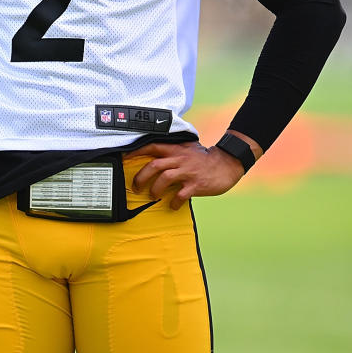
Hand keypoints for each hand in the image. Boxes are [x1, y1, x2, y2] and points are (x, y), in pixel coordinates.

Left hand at [130, 141, 245, 209]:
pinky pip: (181, 195)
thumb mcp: (187, 148)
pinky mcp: (196, 184)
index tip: (124, 157)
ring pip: (164, 178)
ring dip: (155, 189)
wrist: (227, 164)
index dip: (136, 151)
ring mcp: (187, 172)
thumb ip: (172, 150)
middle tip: (136, 187)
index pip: (151, 146)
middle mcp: (179, 159)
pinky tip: (173, 206)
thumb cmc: (204, 158)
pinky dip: (174, 202)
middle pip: (154, 165)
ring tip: (153, 196)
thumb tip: (153, 154)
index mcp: (175, 150)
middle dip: (141, 177)